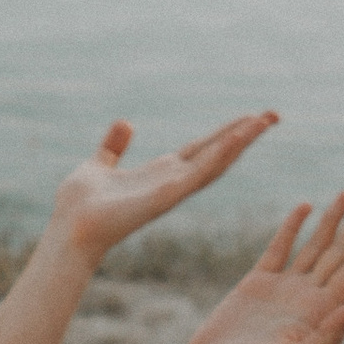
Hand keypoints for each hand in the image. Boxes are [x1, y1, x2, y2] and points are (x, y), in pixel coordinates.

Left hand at [52, 113, 278, 260]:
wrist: (69, 228)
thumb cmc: (79, 205)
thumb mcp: (99, 164)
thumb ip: (113, 146)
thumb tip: (125, 122)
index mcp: (160, 174)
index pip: (201, 149)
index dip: (225, 133)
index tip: (250, 117)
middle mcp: (172, 182)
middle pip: (217, 153)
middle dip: (245, 135)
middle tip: (274, 115)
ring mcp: (172, 190)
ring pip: (216, 162)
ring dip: (241, 141)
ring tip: (265, 120)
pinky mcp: (166, 196)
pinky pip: (199, 173)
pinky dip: (220, 154)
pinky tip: (237, 138)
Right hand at [177, 194, 343, 343]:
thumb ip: (328, 337)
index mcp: (321, 314)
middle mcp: (308, 298)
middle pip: (341, 252)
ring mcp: (285, 289)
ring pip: (316, 246)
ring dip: (332, 220)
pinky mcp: (258, 284)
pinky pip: (280, 248)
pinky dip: (293, 227)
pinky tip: (305, 207)